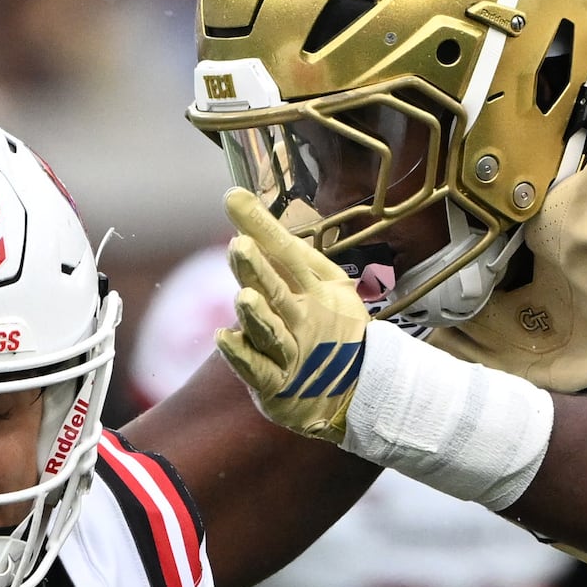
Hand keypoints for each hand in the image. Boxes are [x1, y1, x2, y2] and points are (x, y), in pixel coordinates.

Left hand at [218, 186, 373, 443]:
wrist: (361, 388)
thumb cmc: (334, 328)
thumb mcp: (327, 287)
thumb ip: (292, 257)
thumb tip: (253, 221)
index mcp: (314, 289)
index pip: (286, 252)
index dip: (261, 226)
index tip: (234, 198)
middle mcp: (303, 317)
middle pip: (278, 291)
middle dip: (259, 269)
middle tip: (239, 245)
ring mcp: (292, 352)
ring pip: (272, 331)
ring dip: (258, 315)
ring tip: (243, 297)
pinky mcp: (278, 385)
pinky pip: (259, 370)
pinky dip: (243, 357)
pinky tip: (224, 339)